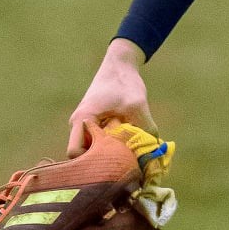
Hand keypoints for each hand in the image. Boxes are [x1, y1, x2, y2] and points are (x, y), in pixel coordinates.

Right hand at [67, 39, 156, 156]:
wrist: (120, 64)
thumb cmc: (124, 82)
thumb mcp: (138, 105)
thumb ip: (146, 130)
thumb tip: (154, 155)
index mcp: (82, 119)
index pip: (74, 153)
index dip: (90, 162)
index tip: (112, 163)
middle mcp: (79, 125)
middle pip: (83, 155)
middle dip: (102, 163)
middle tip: (124, 166)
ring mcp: (85, 125)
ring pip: (92, 150)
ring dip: (108, 154)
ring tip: (127, 155)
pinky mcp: (94, 125)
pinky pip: (99, 143)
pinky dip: (111, 147)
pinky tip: (126, 146)